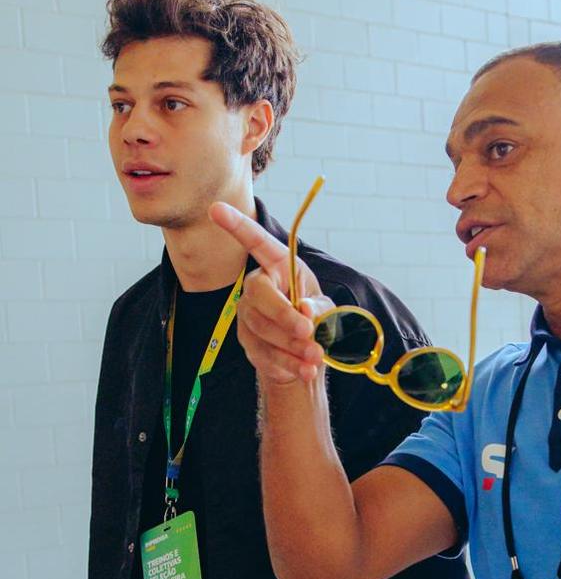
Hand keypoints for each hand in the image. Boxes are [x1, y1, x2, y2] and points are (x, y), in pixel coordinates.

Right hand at [208, 201, 333, 386]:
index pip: (257, 243)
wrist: (307, 357)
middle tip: (308, 331)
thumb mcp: (327, 309)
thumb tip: (304, 310)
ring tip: (315, 356)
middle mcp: (258, 286)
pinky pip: (263, 353)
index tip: (216, 209)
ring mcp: (248, 315)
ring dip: (290, 344)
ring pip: (260, 327)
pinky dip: (287, 364)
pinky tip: (305, 370)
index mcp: (280, 267)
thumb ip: (318, 308)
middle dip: (283, 315)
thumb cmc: (317, 321)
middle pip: (258, 295)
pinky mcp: (248, 343)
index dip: (237, 226)